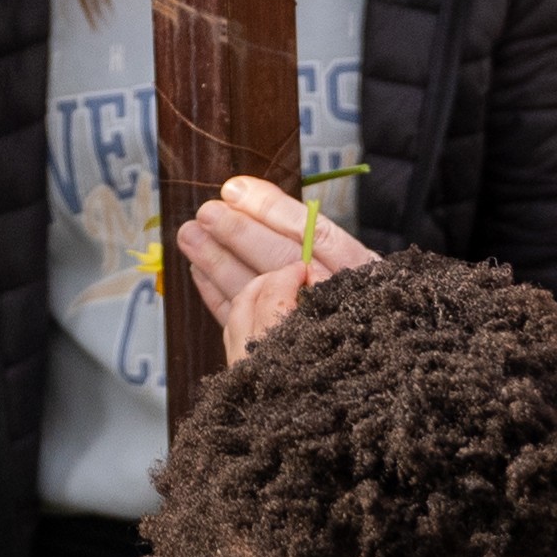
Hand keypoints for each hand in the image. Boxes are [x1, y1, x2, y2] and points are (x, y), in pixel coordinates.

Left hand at [176, 172, 377, 364]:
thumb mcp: (347, 261)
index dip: (272, 210)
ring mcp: (310, 333)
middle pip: (283, 260)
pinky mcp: (282, 356)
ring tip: (190, 237)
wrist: (366, 365)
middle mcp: (340, 300)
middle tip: (206, 213)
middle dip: (239, 233)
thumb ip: (305, 232)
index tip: (236, 190)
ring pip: (258, 292)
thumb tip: (246, 197)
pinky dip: (218, 296)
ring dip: (218, 262)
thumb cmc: (357, 298)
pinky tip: (199, 272)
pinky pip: (244, 325)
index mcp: (360, 271)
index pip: (314, 233)